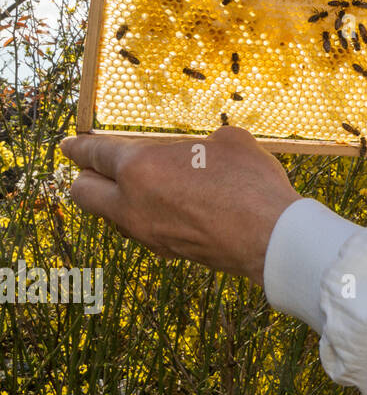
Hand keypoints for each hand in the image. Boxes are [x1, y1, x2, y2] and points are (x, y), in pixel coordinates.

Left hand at [60, 127, 303, 285]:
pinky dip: (146, 217)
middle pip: (82, 193)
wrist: (271, 238)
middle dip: (84, 177)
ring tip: (142, 188)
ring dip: (117, 200)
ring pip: (111, 216)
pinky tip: (174, 209)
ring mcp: (147, 233)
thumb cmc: (250, 183)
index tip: (68, 146)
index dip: (77, 148)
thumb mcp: (230, 142)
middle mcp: (132, 203)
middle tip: (95, 168)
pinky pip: (142, 230)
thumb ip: (201, 143)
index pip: (93, 155)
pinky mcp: (166, 252)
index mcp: (140, 168)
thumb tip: (205, 148)